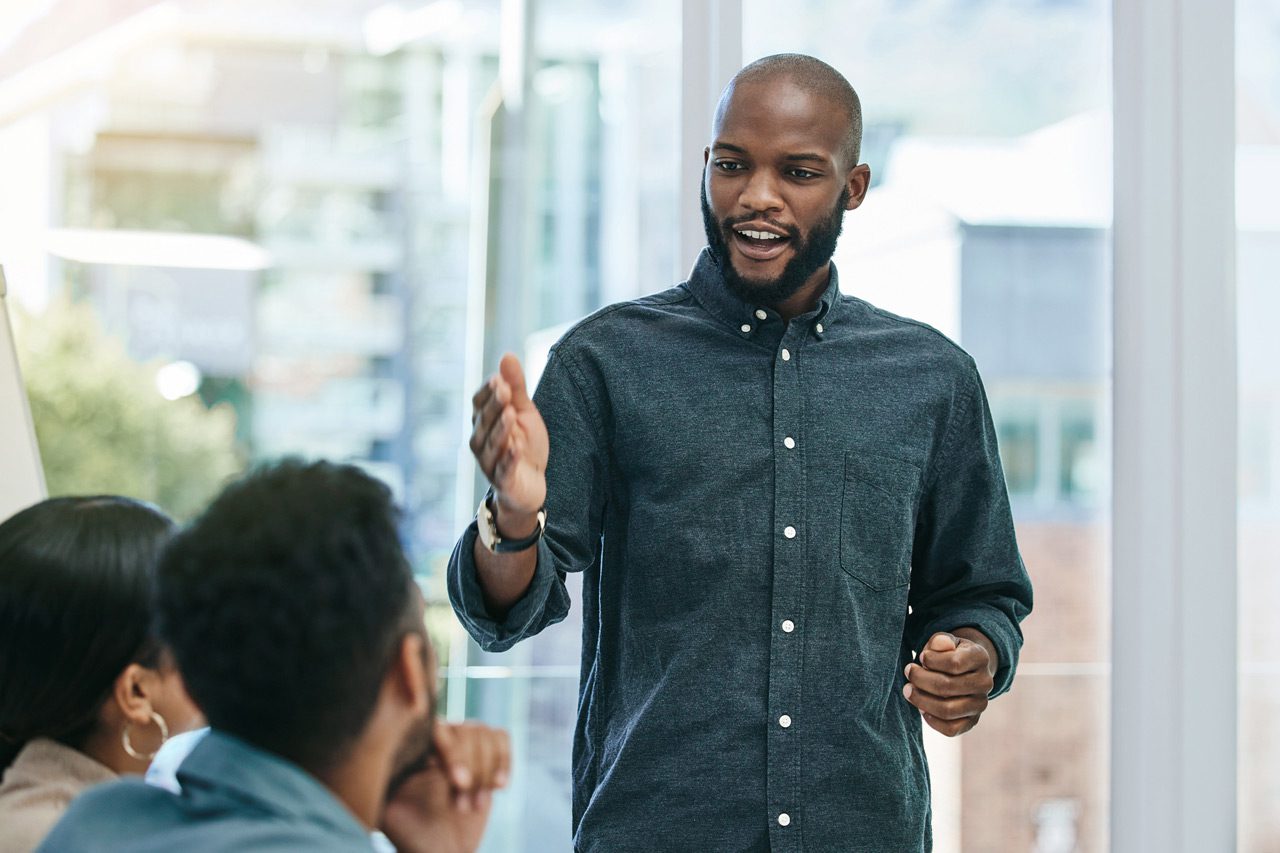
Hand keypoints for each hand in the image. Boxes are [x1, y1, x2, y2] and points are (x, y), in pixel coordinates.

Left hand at [381, 721, 511, 852]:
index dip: (453, 753)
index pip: (437, 729)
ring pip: (484, 732)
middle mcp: (437, 742)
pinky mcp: (486, 755)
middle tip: (464, 808)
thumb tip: (383, 750)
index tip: (460, 784)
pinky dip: (504, 760)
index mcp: (413, 751)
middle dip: (473, 770)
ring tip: (475, 806)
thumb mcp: (391, 812)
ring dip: (487, 771)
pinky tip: (499, 787)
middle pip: (466, 729)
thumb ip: (386, 783)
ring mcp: (463, 745)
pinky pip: (501, 736)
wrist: (441, 852)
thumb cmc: (413, 837)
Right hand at [469, 354, 548, 532]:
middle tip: (506, 389)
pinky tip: (516, 447)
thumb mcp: (523, 412)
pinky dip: (509, 459)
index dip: (489, 391)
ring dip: (500, 429)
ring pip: (491, 444)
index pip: (479, 403)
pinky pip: (503, 469)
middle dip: (495, 405)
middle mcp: (480, 441)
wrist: (530, 484)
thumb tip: (507, 354)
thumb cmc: (524, 444)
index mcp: (483, 422)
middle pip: (484, 421)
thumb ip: (516, 387)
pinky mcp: (502, 481)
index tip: (501, 379)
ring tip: (511, 413)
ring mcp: (489, 462)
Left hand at [902, 631, 995, 736]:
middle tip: (908, 672)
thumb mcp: (944, 641)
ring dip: (921, 700)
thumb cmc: (948, 653)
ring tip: (908, 690)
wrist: (963, 670)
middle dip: (920, 680)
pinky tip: (921, 708)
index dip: (931, 661)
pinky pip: (951, 729)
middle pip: (947, 687)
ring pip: (947, 710)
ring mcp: (980, 704)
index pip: (954, 663)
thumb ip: (940, 641)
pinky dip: (931, 720)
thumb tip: (939, 644)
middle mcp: (985, 683)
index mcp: (981, 658)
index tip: (921, 657)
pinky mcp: (972, 721)